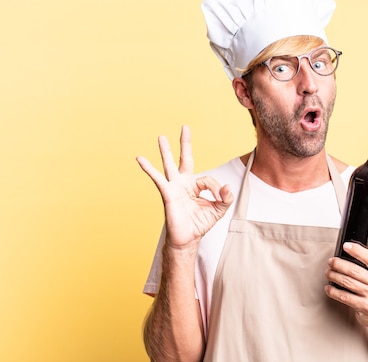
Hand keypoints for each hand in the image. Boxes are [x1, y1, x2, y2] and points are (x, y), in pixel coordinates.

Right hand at [136, 125, 233, 248]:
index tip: (220, 198)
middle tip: (185, 127)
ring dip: (166, 151)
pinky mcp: (167, 194)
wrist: (187, 239)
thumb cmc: (200, 224)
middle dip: (185, 143)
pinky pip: (158, 179)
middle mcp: (184, 183)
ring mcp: (174, 187)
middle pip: (185, 159)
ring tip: (162, 137)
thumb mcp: (219, 210)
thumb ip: (226, 198)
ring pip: (170, 165)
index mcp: (195, 186)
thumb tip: (227, 187)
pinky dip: (149, 169)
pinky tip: (140, 159)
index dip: (216, 188)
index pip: (208, 179)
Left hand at [325, 243, 367, 329]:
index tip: (346, 246)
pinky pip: (345, 297)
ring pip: (347, 282)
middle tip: (331, 261)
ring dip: (334, 276)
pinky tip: (329, 288)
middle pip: (355, 270)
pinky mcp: (364, 307)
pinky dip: (334, 291)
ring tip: (328, 272)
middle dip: (339, 264)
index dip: (357, 251)